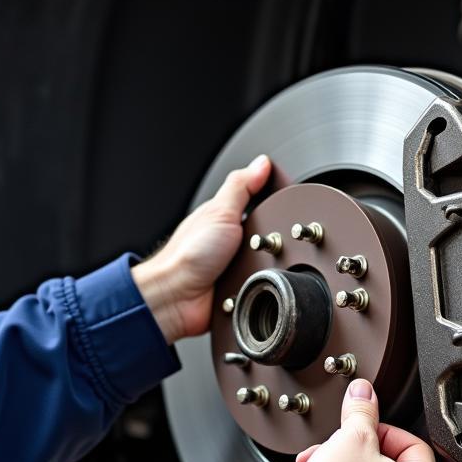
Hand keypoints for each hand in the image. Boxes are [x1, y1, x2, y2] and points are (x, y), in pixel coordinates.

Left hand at [132, 155, 271, 342]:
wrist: (176, 298)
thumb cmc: (187, 256)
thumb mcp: (220, 211)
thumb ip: (241, 186)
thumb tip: (261, 163)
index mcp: (226, 219)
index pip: (260, 204)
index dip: (274, 204)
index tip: (285, 205)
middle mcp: (230, 244)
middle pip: (270, 237)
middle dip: (274, 242)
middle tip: (264, 243)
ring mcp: (235, 268)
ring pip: (270, 265)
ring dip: (269, 268)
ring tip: (257, 266)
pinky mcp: (241, 292)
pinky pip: (263, 288)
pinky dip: (262, 288)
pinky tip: (256, 284)